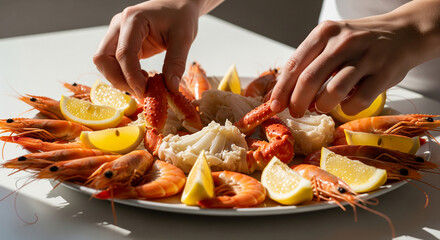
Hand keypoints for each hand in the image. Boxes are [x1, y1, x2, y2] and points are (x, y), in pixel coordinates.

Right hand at [93, 0, 199, 97]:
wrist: (177, 5)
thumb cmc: (180, 16)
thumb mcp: (184, 38)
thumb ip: (176, 62)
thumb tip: (171, 87)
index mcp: (133, 19)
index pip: (124, 53)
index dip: (131, 77)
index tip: (144, 92)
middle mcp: (119, 25)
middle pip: (103, 58)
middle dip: (118, 79)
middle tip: (141, 91)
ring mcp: (117, 34)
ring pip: (104, 62)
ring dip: (119, 78)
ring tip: (143, 83)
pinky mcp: (120, 43)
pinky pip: (112, 63)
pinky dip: (123, 75)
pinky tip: (141, 77)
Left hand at [270, 0, 439, 117]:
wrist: (404, 32)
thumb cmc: (360, 41)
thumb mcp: (332, 41)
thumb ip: (310, 61)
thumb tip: (284, 92)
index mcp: (325, 33)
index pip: (295, 65)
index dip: (281, 89)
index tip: (274, 106)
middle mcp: (343, 42)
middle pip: (309, 80)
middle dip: (297, 102)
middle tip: (296, 113)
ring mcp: (365, 57)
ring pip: (333, 91)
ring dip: (322, 105)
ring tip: (321, 106)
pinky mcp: (383, 73)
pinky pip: (358, 100)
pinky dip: (347, 108)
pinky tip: (346, 105)